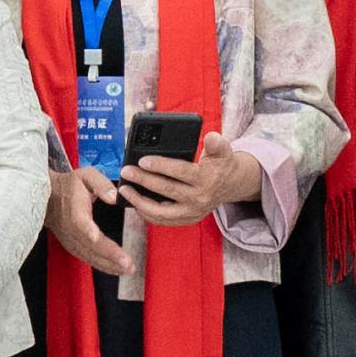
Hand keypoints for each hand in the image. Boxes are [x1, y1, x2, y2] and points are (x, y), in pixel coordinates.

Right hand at [42, 167, 131, 275]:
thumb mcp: (85, 175)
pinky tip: (116, 270)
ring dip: (108, 264)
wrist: (48, 198)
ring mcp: (70, 239)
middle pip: (89, 244)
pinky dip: (102, 265)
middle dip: (109, 255)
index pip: (79, 220)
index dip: (86, 229)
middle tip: (128, 264)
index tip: (95, 236)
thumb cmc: (70, 185)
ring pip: (89, 255)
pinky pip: (87, 258)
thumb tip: (114, 197)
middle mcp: (70, 227)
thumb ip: (101, 184)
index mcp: (74, 208)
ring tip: (127, 269)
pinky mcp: (72, 245)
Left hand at [116, 133, 259, 229]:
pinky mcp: (186, 219)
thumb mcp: (223, 150)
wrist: (231, 185)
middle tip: (126, 171)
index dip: (160, 165)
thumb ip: (216, 143)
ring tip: (125, 190)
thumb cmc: (221, 164)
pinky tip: (135, 202)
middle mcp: (199, 198)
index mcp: (206, 179)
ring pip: (161, 211)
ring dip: (139, 201)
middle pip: (166, 190)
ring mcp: (192, 212)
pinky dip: (146, 212)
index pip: (180, 172)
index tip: (142, 160)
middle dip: (143, 180)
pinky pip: (162, 220)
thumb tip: (211, 136)